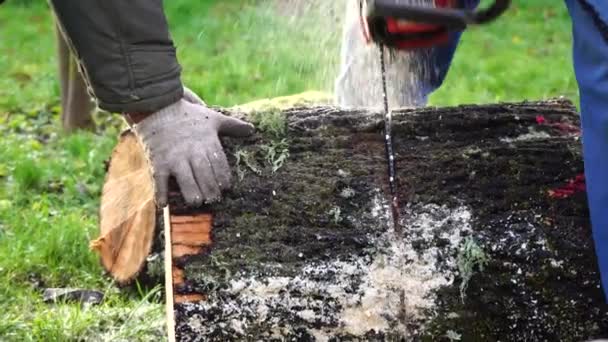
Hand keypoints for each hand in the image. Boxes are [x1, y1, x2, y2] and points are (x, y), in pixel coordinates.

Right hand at [133, 99, 253, 206]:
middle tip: (214, 200)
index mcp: (207, 142)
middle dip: (211, 190)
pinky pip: (159, 180)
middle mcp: (192, 152)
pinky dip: (160, 193)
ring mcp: (174, 158)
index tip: (226, 188)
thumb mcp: (213, 118)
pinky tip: (164, 204)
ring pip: (186, 180)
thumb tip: (252, 129)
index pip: (220, 165)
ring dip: (192, 194)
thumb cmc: (188, 115)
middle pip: (205, 175)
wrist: (157, 105)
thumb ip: (233, 126)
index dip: (224, 179)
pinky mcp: (158, 162)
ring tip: (197, 202)